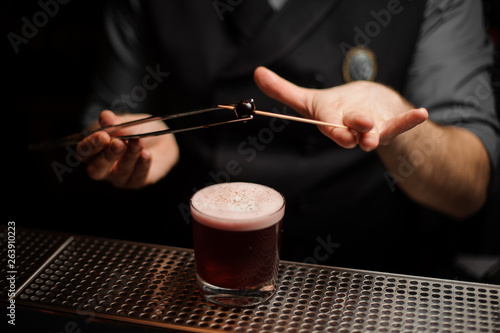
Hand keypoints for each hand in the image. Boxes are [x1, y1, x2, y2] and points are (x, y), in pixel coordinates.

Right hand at [76, 110, 178, 188]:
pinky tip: (146, 154)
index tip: (103, 135)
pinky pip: (138, 177)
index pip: (84, 153)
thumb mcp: (128, 122)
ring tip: (138, 141)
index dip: (91, 146)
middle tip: (119, 143)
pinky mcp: (137, 182)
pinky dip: (142, 164)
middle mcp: (104, 168)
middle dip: (108, 156)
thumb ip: (116, 123)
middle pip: (97, 170)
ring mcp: (120, 178)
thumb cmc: (138, 130)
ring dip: (130, 156)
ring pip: (120, 172)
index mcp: (94, 152)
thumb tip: (105, 117)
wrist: (161, 138)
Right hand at [253, 66, 427, 150]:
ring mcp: (371, 129)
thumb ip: (283, 90)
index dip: (335, 130)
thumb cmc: (334, 109)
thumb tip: (256, 72)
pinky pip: (400, 124)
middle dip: (355, 131)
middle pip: (352, 131)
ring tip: (376, 135)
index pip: (330, 127)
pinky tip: (423, 114)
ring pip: (374, 132)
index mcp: (331, 123)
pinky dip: (410, 120)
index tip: (340, 133)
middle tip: (358, 134)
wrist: (363, 113)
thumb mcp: (308, 100)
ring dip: (376, 133)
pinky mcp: (389, 125)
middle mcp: (350, 130)